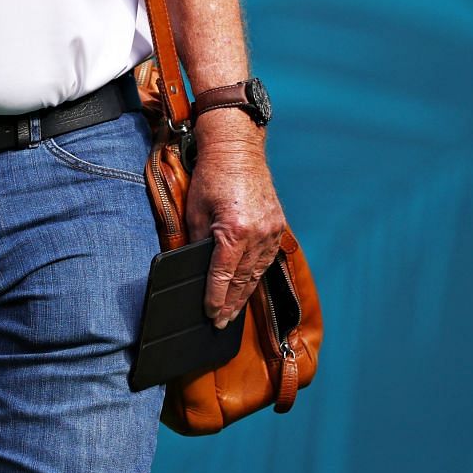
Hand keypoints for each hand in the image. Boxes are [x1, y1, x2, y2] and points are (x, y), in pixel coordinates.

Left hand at [183, 112, 287, 329]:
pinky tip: (248, 286)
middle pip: (243, 279)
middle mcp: (258, 234)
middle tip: (219, 323)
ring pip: (257, 272)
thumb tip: (194, 266)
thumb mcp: (195, 209)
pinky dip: (256, 275)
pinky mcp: (278, 226)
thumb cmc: (211, 176)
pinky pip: (267, 259)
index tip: (209, 314)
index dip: (216, 297)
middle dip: (231, 304)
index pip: (223, 274)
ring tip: (232, 312)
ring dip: (245, 294)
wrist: (237, 149)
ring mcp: (272, 231)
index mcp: (235, 230)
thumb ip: (196, 240)